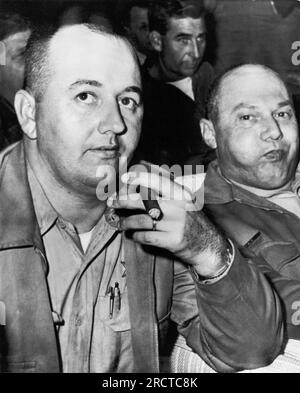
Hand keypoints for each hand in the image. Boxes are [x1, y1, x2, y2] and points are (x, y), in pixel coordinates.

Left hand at [108, 170, 228, 276]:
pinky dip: (136, 236)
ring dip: (126, 222)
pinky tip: (132, 235)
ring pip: (142, 220)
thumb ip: (166, 182)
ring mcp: (175, 224)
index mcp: (180, 194)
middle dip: (123, 200)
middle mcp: (178, 207)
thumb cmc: (191, 218)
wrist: (209, 245)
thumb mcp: (184, 198)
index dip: (138, 177)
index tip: (123, 178)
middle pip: (144, 200)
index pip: (156, 180)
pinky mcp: (172, 240)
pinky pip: (146, 237)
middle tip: (111, 202)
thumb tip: (143, 163)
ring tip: (120, 223)